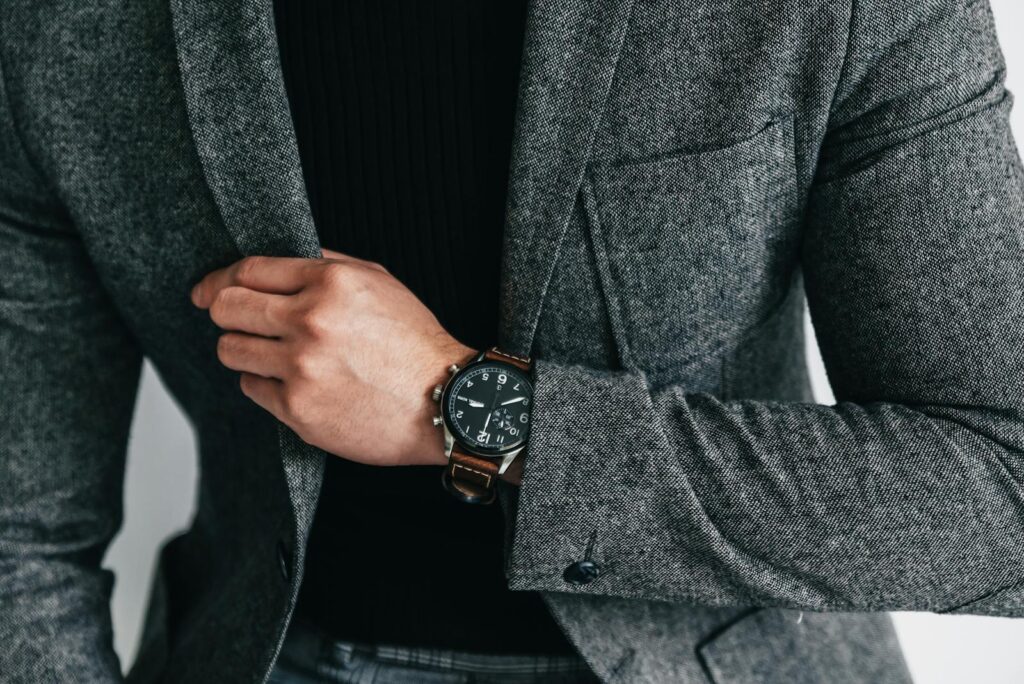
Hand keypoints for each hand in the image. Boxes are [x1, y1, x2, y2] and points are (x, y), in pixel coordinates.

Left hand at [190, 248, 473, 467]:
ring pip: (230, 350)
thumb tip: (277, 260)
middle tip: (235, 321)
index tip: (208, 291)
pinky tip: (297, 383)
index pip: (248, 270)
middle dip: (223, 312)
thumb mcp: (380, 282)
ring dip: (244, 350)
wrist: (445, 402)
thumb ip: (327, 264)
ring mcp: (301, 368)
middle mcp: (311, 322)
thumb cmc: (415, 343)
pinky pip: (251, 389)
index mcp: (331, 283)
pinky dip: (266, 385)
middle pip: (226, 308)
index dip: (220, 279)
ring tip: (273, 355)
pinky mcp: (298, 410)